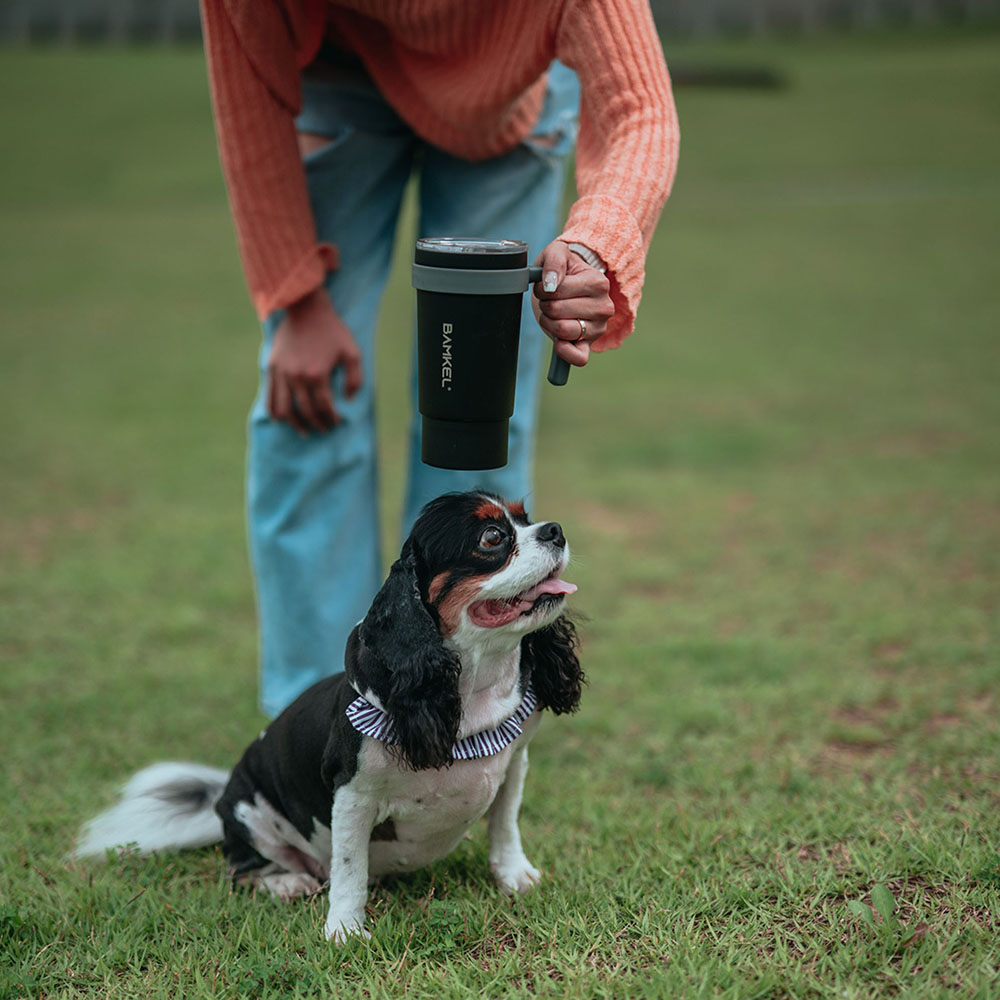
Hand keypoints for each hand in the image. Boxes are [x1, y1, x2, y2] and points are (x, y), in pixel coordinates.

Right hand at [267, 286, 362, 433]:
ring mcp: (281, 373)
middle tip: (324, 429)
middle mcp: (297, 376)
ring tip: (304, 430)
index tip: (337, 423)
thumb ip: (355, 378)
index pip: (324, 407)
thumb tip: (349, 400)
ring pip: (283, 409)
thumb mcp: (352, 352)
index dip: (332, 418)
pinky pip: (270, 397)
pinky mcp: (271, 368)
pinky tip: (282, 420)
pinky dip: (275, 412)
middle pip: (305, 411)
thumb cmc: (332, 331)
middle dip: (317, 424)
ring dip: (294, 424)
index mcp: (317, 374)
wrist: (305, 309)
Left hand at [532, 241, 613, 367]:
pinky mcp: (590, 345)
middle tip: (551, 299)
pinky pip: (579, 358)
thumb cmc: (564, 268)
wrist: (573, 283)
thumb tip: (550, 284)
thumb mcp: (557, 252)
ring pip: (562, 331)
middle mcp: (604, 307)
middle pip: (556, 311)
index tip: (547, 284)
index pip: (555, 290)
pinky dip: (565, 352)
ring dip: (548, 322)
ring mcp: (598, 328)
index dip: (542, 288)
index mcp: (598, 283)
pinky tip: (559, 343)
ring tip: (554, 314)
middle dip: (545, 305)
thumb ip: (554, 261)